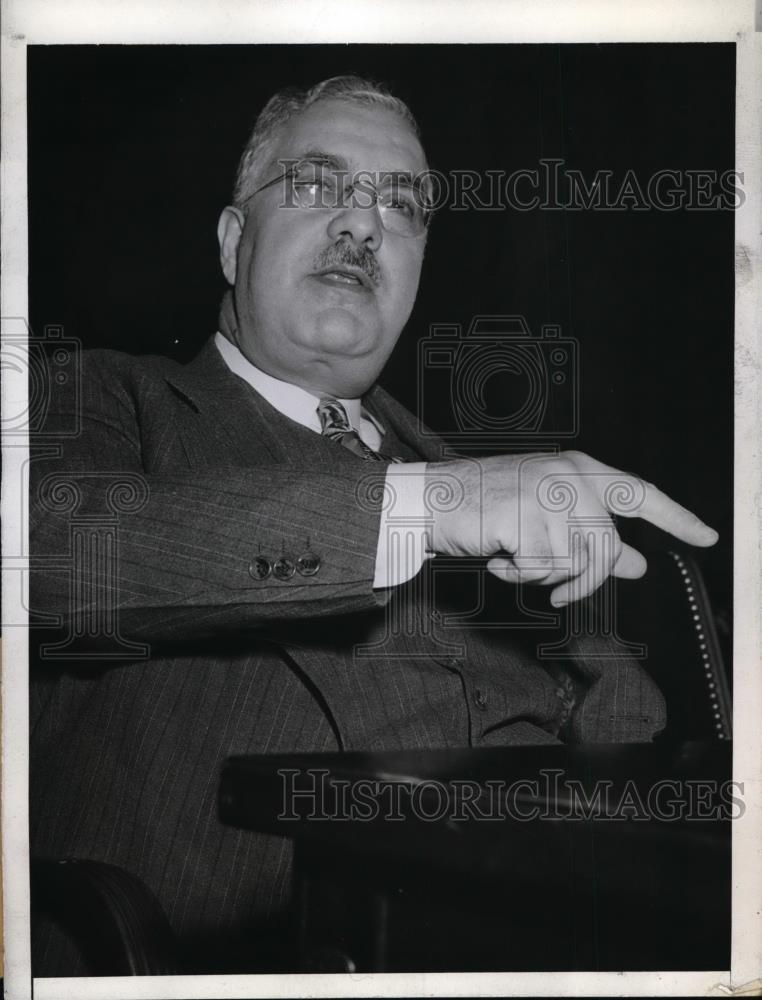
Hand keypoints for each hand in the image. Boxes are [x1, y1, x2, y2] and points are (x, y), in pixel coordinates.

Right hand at [425, 451, 717, 605]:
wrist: (431, 499)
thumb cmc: (487, 506)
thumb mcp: (545, 518)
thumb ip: (593, 537)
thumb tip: (636, 563)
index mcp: (578, 470)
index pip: (640, 493)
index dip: (676, 517)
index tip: (707, 537)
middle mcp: (567, 476)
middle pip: (605, 545)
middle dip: (583, 580)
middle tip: (558, 592)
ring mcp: (545, 493)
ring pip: (574, 561)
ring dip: (544, 577)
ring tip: (515, 560)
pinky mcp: (522, 515)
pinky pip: (540, 569)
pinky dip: (518, 576)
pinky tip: (498, 557)